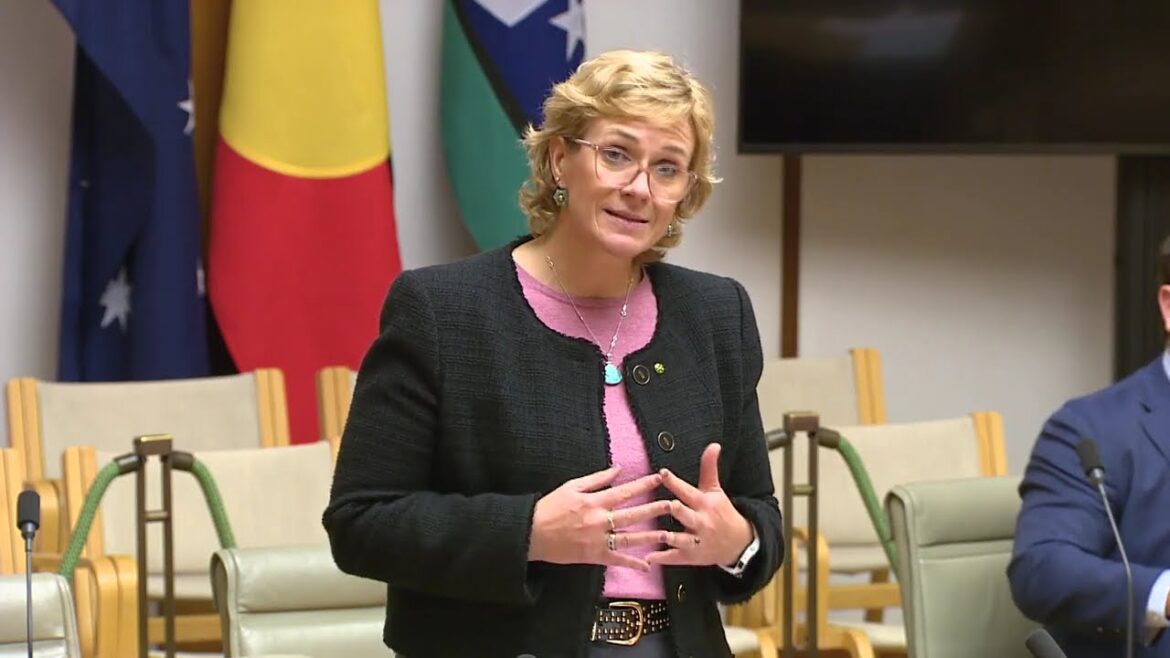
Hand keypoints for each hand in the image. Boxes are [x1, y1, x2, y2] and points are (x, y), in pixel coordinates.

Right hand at [528, 466, 670, 570]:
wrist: (532, 533)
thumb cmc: (550, 507)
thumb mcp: (571, 486)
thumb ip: (596, 478)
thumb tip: (618, 469)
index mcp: (594, 501)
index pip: (624, 491)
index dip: (643, 484)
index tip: (659, 479)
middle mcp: (599, 520)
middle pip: (631, 514)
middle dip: (653, 509)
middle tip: (673, 505)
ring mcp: (597, 540)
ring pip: (628, 538)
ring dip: (649, 536)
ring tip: (667, 533)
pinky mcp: (593, 556)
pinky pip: (616, 560)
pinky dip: (632, 563)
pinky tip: (647, 565)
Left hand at [643, 443, 753, 566]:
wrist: (737, 543)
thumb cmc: (721, 512)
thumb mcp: (715, 490)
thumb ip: (709, 468)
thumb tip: (714, 444)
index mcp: (704, 503)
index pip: (688, 491)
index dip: (675, 482)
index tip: (662, 473)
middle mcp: (701, 521)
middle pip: (686, 515)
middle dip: (677, 510)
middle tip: (666, 504)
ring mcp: (696, 540)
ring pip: (680, 539)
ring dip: (668, 537)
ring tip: (654, 535)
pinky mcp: (691, 556)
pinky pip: (675, 558)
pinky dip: (662, 558)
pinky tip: (648, 558)